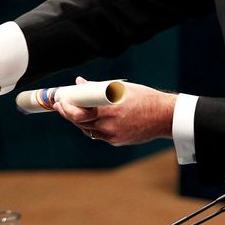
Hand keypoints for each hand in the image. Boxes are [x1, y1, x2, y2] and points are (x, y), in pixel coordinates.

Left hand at [53, 76, 176, 145]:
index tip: (60, 100)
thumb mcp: (119, 88)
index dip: (66, 108)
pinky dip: (91, 126)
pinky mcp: (117, 141)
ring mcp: (113, 136)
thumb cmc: (144, 98)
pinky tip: (89, 118)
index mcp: (108, 110)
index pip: (78, 113)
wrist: (164, 117)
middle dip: (67, 113)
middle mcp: (108, 125)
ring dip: (78, 120)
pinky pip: (98, 134)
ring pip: (87, 130)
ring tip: (72, 110)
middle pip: (79, 123)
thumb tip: (80, 82)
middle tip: (60, 105)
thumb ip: (97, 87)